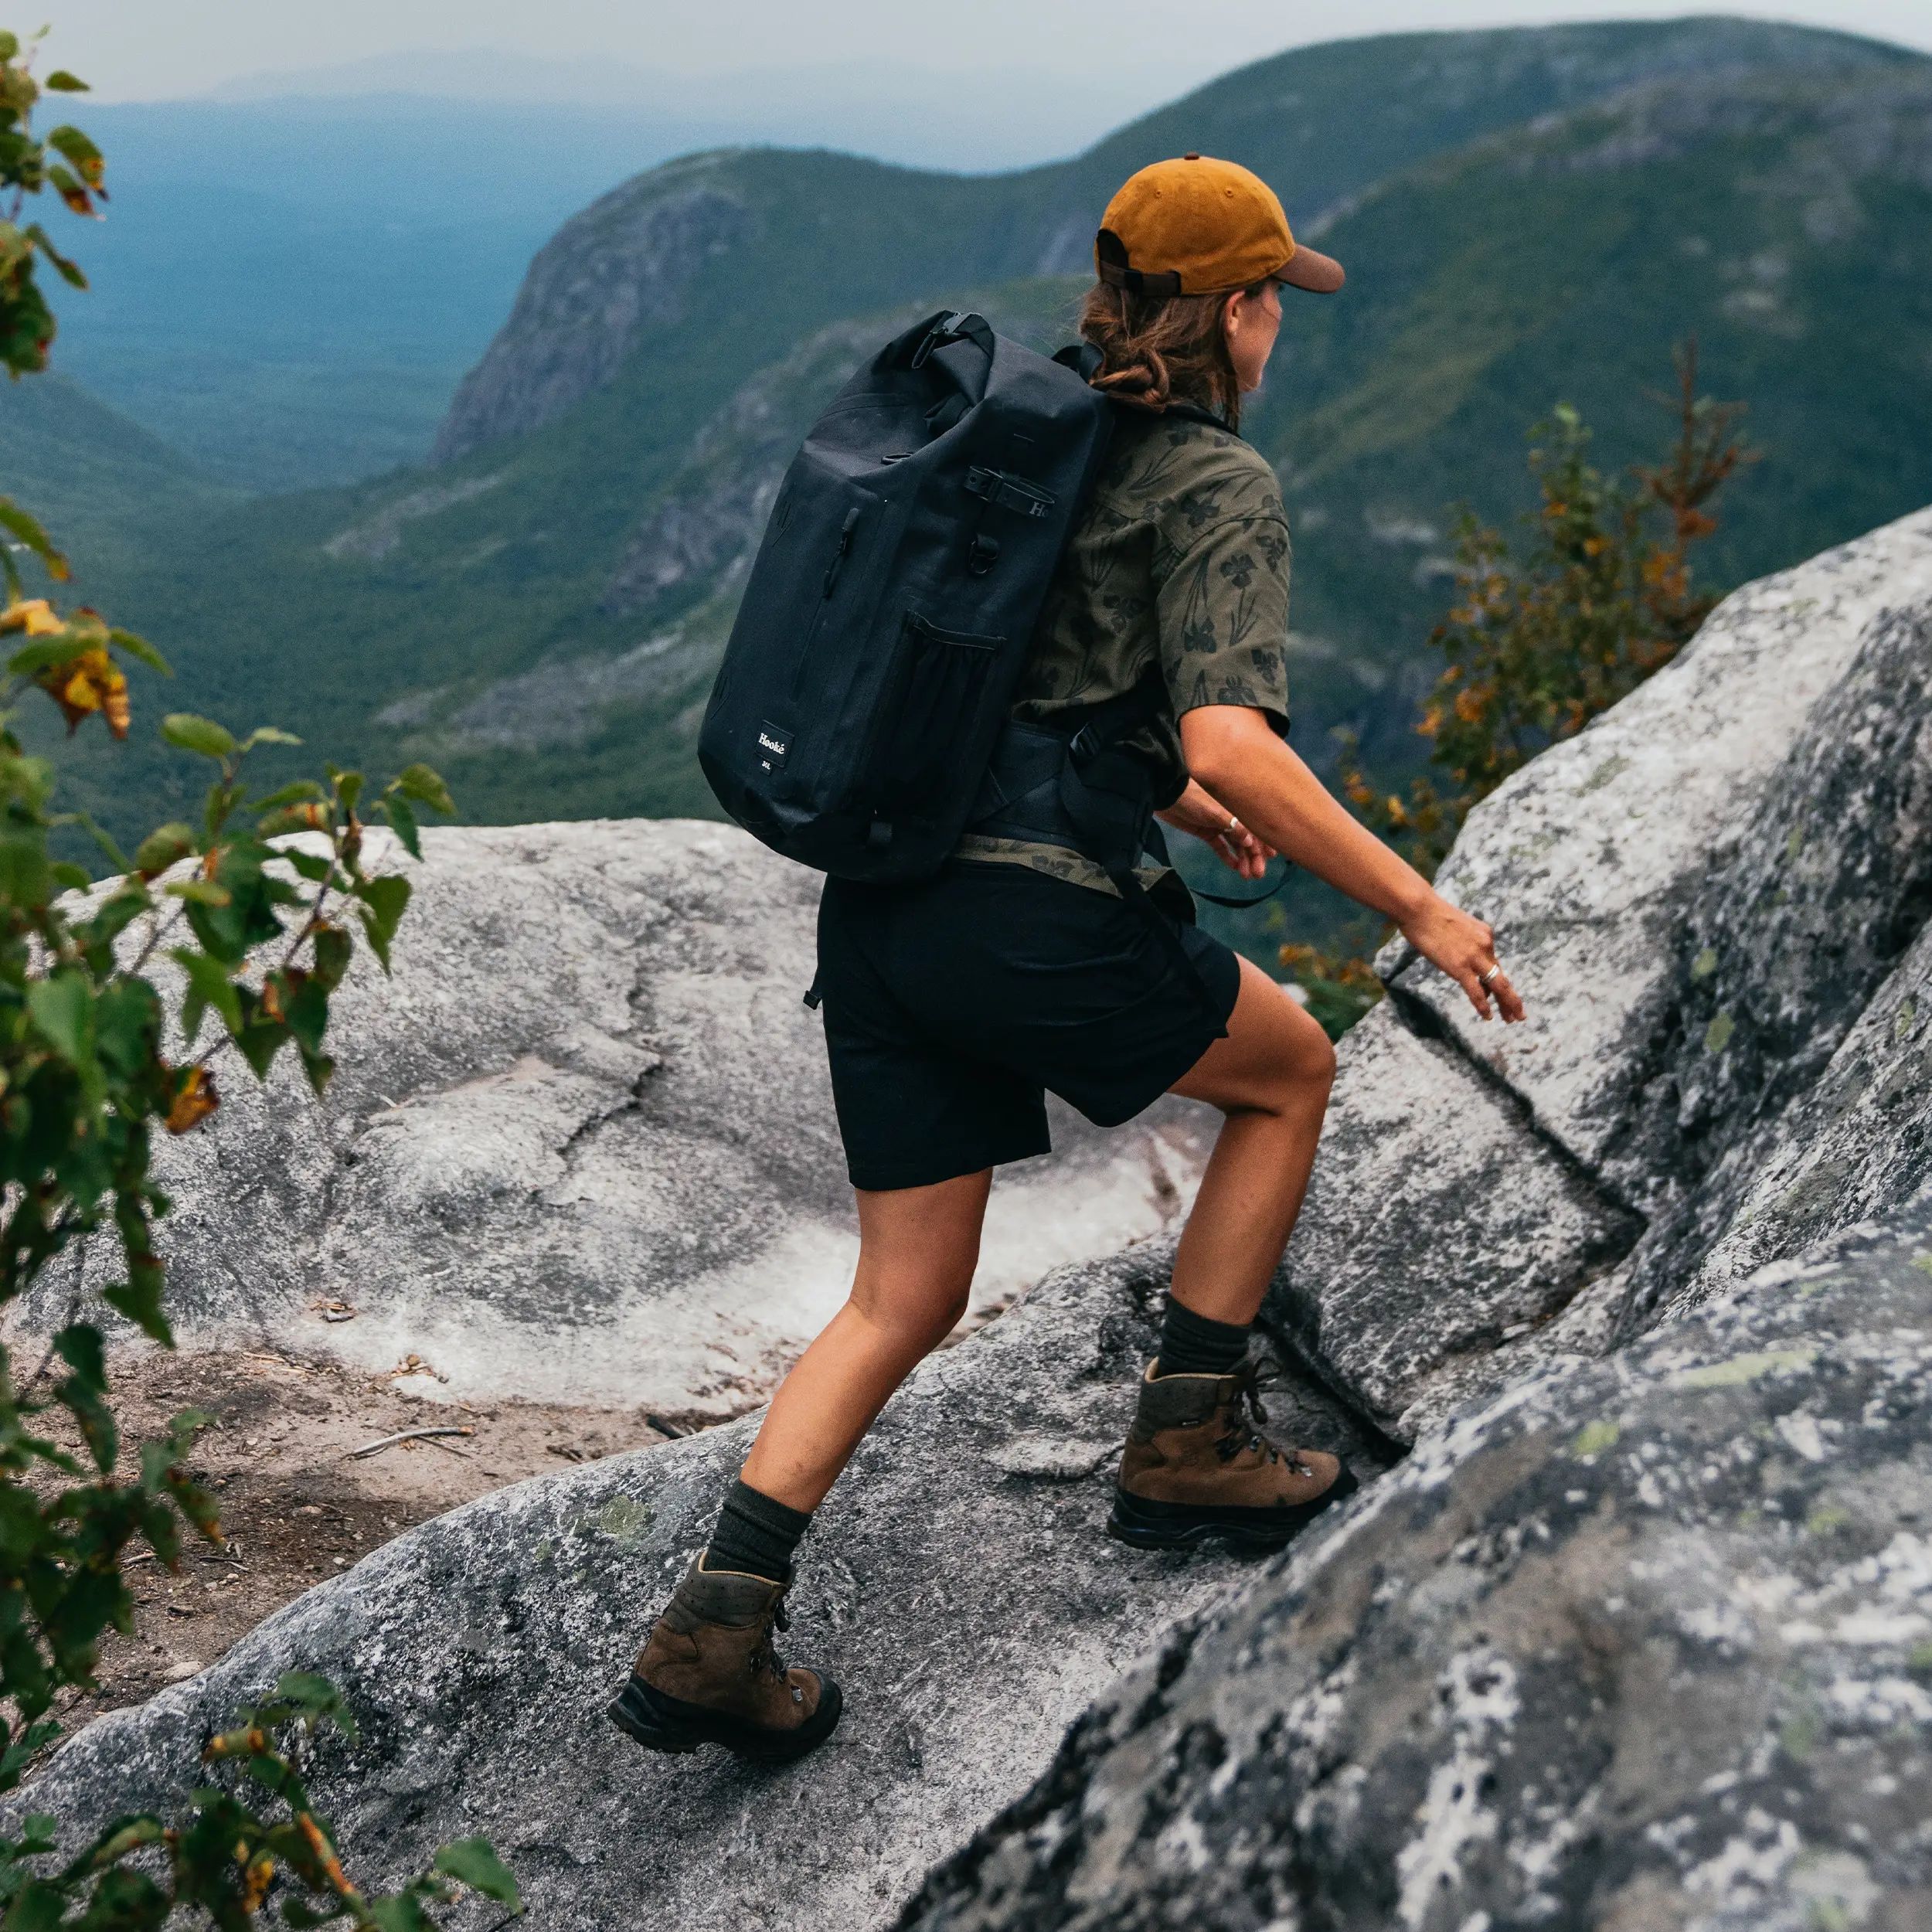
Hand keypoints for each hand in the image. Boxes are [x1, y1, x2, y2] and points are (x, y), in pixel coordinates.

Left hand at [1157, 780, 1275, 881]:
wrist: (1164, 793)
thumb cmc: (1190, 796)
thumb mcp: (1212, 810)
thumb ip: (1231, 824)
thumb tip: (1250, 842)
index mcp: (1234, 808)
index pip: (1254, 827)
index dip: (1264, 842)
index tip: (1270, 858)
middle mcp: (1229, 816)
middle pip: (1246, 838)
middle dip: (1254, 856)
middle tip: (1258, 874)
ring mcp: (1217, 824)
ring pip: (1234, 845)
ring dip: (1242, 859)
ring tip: (1247, 875)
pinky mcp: (1204, 831)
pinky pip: (1220, 846)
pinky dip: (1227, 856)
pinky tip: (1235, 867)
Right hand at [1399, 894, 1525, 1022]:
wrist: (1419, 908)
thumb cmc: (1429, 914)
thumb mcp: (1456, 926)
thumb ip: (1463, 941)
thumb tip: (1459, 958)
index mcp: (1485, 934)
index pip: (1493, 963)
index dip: (1497, 981)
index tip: (1500, 995)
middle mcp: (1485, 945)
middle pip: (1502, 976)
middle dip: (1512, 998)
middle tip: (1519, 1014)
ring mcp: (1474, 957)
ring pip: (1497, 985)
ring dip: (1506, 1004)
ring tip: (1511, 1019)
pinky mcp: (1460, 967)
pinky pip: (1476, 991)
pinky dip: (1483, 1006)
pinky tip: (1488, 1016)